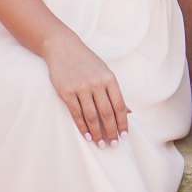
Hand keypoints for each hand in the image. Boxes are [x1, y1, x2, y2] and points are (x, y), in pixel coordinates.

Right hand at [46, 30, 127, 144]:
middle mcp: (97, 83)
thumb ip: (115, 92)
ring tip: (100, 143)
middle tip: (113, 144)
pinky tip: (87, 135)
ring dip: (97, 132)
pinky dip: (82, 126)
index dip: (123, 122)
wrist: (62, 48)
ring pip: (92, 116)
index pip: (119, 105)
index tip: (124, 135)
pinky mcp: (66, 92)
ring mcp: (81, 87)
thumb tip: (129, 112)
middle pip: (107, 113)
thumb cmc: (86, 62)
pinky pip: (76, 113)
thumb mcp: (105, 72)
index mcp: (109, 79)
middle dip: (111, 131)